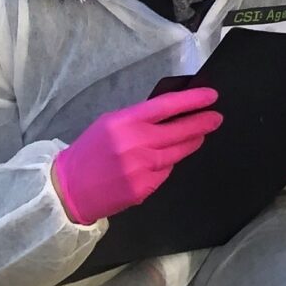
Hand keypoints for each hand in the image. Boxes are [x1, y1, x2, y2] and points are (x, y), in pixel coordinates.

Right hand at [52, 87, 221, 223]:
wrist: (69, 189)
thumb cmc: (90, 151)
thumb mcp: (111, 123)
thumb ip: (139, 118)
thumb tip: (171, 113)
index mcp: (126, 121)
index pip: (167, 106)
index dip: (193, 100)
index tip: (211, 96)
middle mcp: (137, 143)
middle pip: (180, 130)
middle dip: (202, 123)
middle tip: (216, 117)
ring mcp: (141, 168)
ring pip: (177, 152)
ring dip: (192, 142)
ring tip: (200, 135)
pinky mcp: (144, 188)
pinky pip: (165, 172)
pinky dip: (168, 164)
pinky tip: (165, 160)